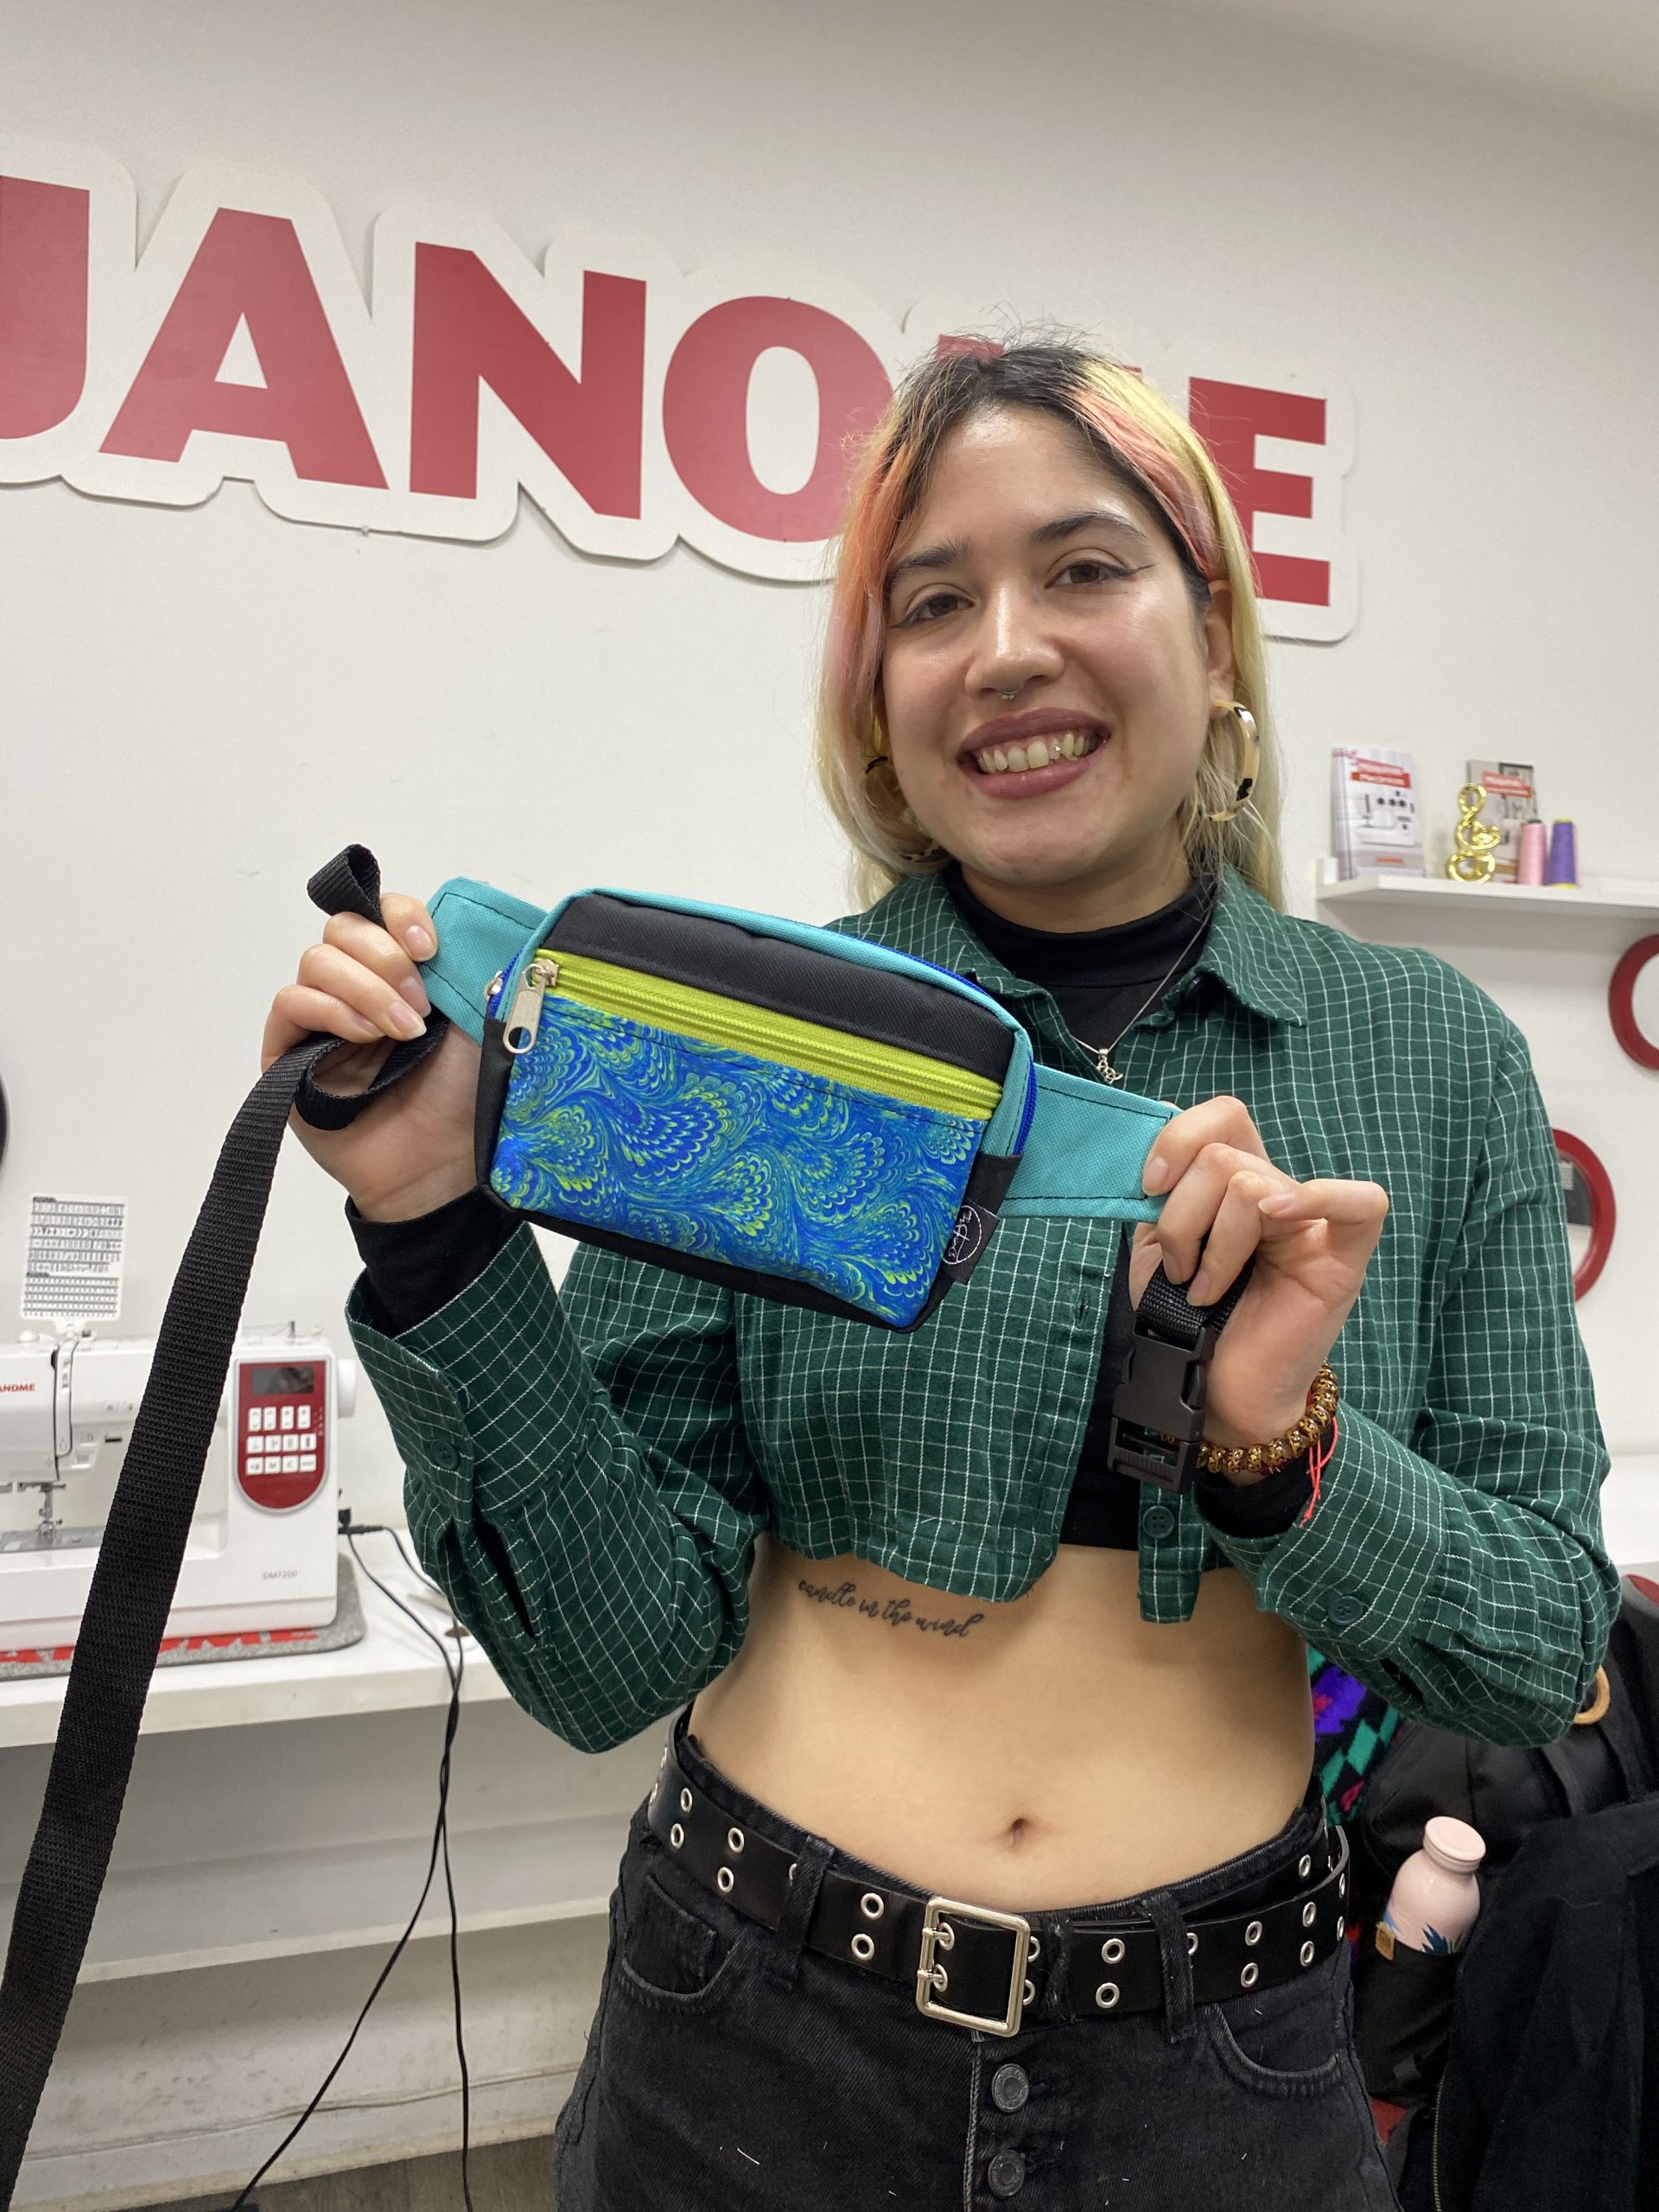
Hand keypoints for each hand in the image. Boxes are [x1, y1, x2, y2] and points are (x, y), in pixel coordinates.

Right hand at [262, 891, 480, 1220]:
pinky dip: (331, 1011)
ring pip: (317, 961)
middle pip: (343, 928)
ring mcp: (320, 1020)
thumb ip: (462, 964)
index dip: (400, 916)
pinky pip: (290, 1003)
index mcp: (401, 972)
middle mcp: (357, 989)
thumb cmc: (464, 1095)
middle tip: (422, 1005)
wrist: (442, 1166)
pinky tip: (367, 1038)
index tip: (430, 947)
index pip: (381, 912)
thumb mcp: (478, 1018)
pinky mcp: (288, 1055)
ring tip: (404, 1032)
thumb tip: (457, 921)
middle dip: (385, 957)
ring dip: (366, 989)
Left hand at [1129, 1095, 1388, 1476]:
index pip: (1222, 1118)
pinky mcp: (1342, 1259)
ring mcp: (1313, 1223)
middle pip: (1223, 1155)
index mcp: (1234, 1180)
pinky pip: (1361, 1203)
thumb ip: (1160, 1192)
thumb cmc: (1184, 1318)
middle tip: (1181, 1268)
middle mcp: (1277, 1192)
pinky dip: (1319, 1196)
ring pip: (1249, 1185)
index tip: (1147, 1187)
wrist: (1207, 1388)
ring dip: (1210, 1245)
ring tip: (1204, 1289)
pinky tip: (1278, 1216)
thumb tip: (1149, 1139)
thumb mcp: (1157, 1243)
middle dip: (1181, 1215)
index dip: (1177, 1138)